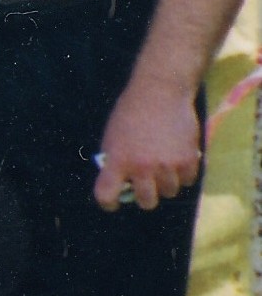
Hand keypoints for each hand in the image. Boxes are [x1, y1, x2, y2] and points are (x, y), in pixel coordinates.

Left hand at [94, 81, 204, 211]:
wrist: (160, 93)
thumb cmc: (131, 113)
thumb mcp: (112, 137)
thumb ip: (114, 161)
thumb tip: (120, 183)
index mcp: (117, 160)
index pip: (106, 194)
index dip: (108, 202)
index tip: (113, 202)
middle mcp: (142, 167)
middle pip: (146, 202)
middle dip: (145, 196)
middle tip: (145, 184)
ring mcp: (167, 166)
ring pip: (169, 193)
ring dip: (165, 183)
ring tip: (163, 165)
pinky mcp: (189, 161)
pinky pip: (187, 182)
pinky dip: (183, 174)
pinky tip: (177, 159)